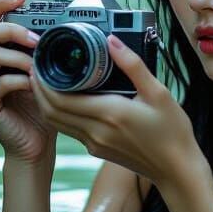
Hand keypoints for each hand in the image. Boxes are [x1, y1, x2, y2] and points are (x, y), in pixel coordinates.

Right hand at [0, 0, 57, 164]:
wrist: (37, 143)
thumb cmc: (42, 105)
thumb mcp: (44, 69)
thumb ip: (41, 48)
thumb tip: (59, 22)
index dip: (2, 3)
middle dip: (14, 29)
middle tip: (37, 40)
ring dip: (21, 57)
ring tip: (40, 67)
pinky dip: (21, 80)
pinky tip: (35, 85)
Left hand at [28, 32, 203, 187]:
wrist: (177, 170)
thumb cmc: (172, 132)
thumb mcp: (158, 92)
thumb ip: (133, 65)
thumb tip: (112, 41)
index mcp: (109, 113)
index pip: (60, 98)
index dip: (43, 81)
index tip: (39, 62)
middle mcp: (96, 131)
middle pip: (51, 110)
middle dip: (38, 89)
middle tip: (36, 67)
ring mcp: (94, 144)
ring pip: (57, 122)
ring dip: (45, 102)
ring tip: (44, 80)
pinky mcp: (96, 150)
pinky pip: (69, 130)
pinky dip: (59, 113)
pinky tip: (64, 99)